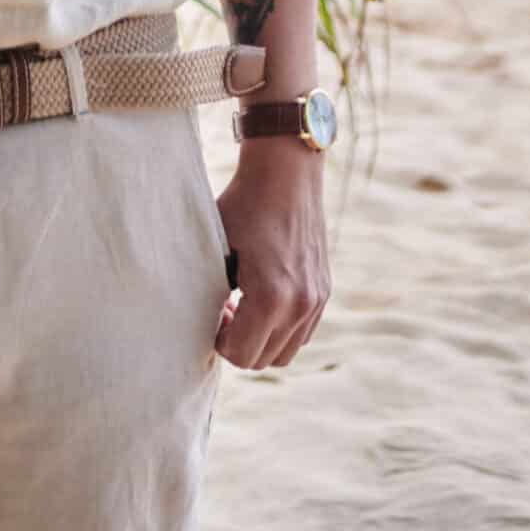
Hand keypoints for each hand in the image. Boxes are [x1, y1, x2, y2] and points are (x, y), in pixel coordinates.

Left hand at [208, 146, 330, 368]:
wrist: (286, 171)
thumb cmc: (242, 204)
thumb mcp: (217, 248)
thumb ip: (211, 293)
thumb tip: (205, 322)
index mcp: (271, 298)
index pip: (241, 355)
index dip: (220, 341)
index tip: (213, 314)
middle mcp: (300, 305)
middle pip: (264, 359)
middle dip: (240, 344)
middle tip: (224, 312)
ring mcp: (317, 299)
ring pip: (286, 351)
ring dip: (263, 339)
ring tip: (244, 306)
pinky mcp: (324, 290)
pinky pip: (302, 332)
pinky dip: (282, 328)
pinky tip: (265, 298)